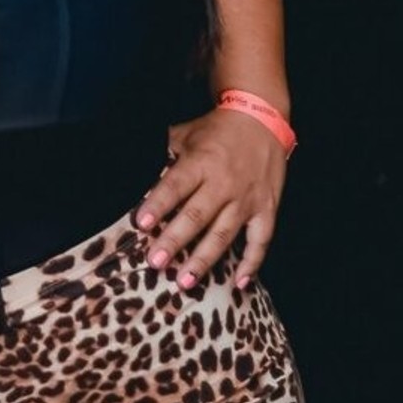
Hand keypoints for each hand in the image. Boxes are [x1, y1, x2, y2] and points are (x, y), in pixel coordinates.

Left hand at [135, 108, 287, 289]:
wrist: (261, 119)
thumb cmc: (216, 130)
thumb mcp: (185, 134)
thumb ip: (163, 154)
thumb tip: (136, 172)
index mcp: (200, 162)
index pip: (175, 186)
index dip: (158, 205)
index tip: (140, 224)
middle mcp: (223, 183)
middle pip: (196, 216)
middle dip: (174, 241)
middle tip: (155, 262)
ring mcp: (247, 198)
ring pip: (224, 234)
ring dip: (204, 259)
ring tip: (185, 281)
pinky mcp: (267, 209)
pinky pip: (261, 240)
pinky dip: (252, 263)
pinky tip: (240, 283)